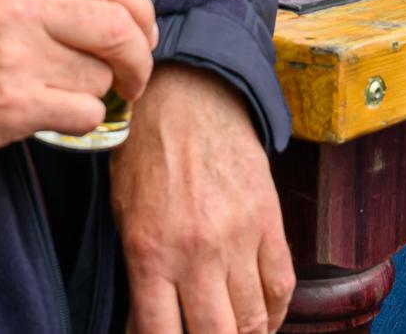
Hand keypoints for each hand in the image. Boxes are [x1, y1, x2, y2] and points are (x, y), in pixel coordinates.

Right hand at [0, 0, 157, 168]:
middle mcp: (19, 7)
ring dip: (97, 91)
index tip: (142, 30)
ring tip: (64, 93)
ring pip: (101, 75)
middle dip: (139, 57)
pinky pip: (86, 113)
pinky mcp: (16, 105)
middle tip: (135, 75)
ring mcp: (18, 57)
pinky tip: (57, 116)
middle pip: (117, 26)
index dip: (139, 6)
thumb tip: (118, 10)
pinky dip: (83, 120)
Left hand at [112, 64, 291, 333]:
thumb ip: (139, 275)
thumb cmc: (146, 154)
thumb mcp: (124, 215)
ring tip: (232, 331)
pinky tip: (262, 318)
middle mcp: (196, 252)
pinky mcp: (269, 220)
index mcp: (150, 252)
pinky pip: (281, 286)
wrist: (188, 96)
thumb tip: (147, 327)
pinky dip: (274, 312)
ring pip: (252, 320)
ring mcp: (237, 238)